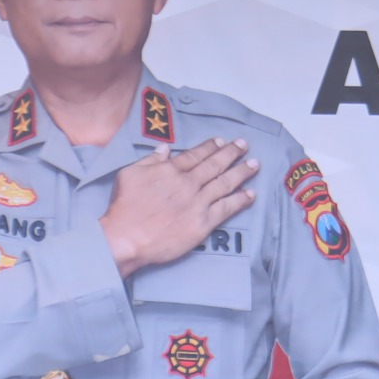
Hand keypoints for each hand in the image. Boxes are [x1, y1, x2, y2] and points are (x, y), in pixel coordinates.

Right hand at [99, 139, 259, 275]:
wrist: (127, 236)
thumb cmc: (125, 207)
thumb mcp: (130, 174)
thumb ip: (150, 161)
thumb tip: (165, 149)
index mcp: (170, 170)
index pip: (195, 155)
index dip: (210, 147)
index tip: (221, 141)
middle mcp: (188, 183)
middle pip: (214, 165)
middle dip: (231, 153)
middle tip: (244, 145)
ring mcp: (198, 203)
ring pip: (225, 183)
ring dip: (241, 172)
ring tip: (254, 165)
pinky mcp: (203, 223)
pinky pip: (227, 208)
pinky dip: (240, 200)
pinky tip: (251, 194)